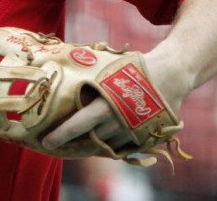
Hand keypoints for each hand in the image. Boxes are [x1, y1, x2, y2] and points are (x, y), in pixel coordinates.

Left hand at [39, 52, 188, 156]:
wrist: (170, 75)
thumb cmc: (134, 69)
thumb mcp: (107, 73)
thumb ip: (90, 85)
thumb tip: (62, 83)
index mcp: (106, 105)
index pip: (77, 125)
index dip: (61, 135)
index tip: (46, 142)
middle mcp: (118, 122)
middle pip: (90, 139)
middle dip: (74, 142)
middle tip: (58, 143)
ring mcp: (132, 132)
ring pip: (106, 145)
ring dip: (94, 144)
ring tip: (81, 139)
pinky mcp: (145, 138)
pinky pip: (123, 147)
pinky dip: (112, 145)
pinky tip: (104, 138)